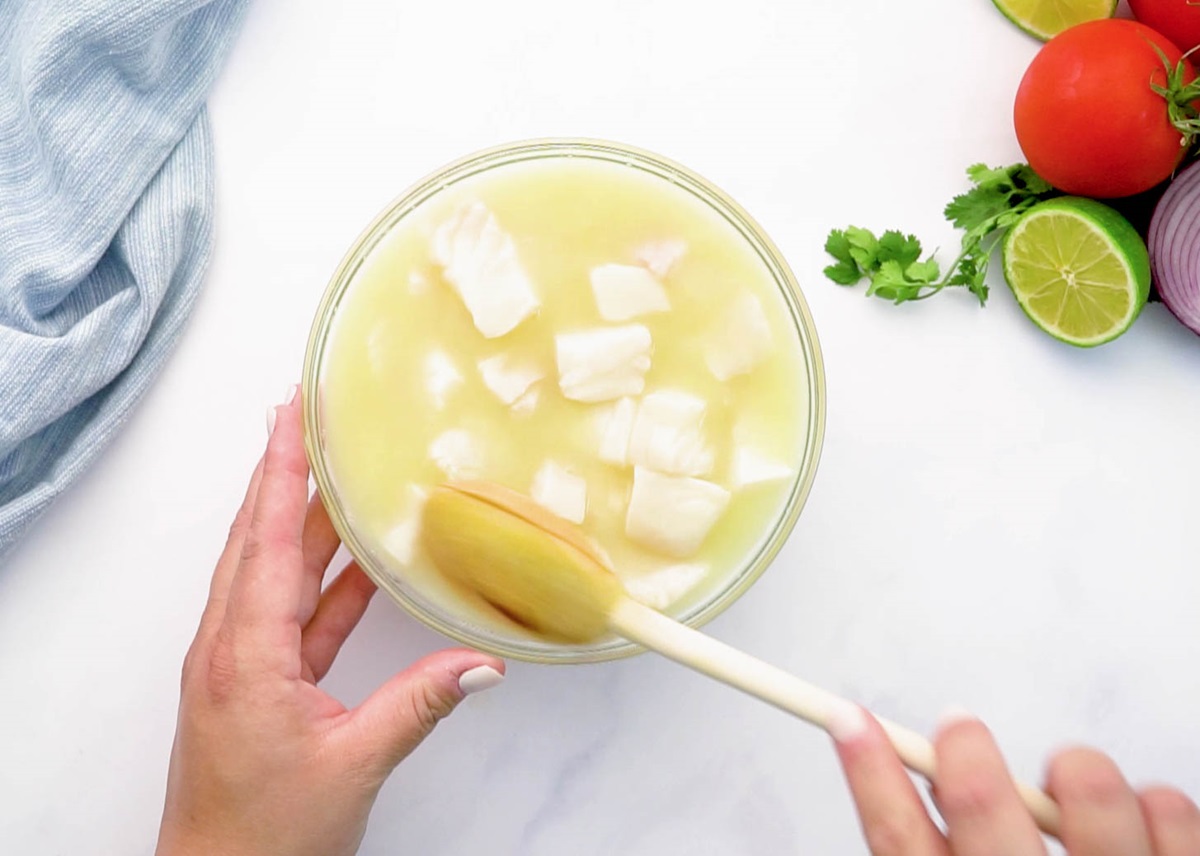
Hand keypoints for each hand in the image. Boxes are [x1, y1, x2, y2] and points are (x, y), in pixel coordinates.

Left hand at [155, 389, 504, 855]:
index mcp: (245, 654)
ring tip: (337, 476)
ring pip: (272, 572)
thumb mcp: (354, 764)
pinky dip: (322, 582)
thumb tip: (480, 662)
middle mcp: (231, 647)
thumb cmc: (263, 836)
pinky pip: (290, 614)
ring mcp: (239, 664)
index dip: (282, 472)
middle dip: (284, 474)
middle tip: (309, 421)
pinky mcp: (254, 684)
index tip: (291, 415)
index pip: (267, 539)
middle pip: (260, 539)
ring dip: (302, 523)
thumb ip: (420, 703)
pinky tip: (356, 565)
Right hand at [831, 706, 1199, 854]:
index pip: (897, 838)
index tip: (852, 722)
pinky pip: (1169, 811)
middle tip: (958, 731)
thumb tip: (924, 796)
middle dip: (961, 748)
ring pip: (1090, 791)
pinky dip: (1152, 802)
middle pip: (982, 803)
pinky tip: (1135, 825)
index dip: (869, 771)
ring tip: (1065, 787)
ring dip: (1071, 772)